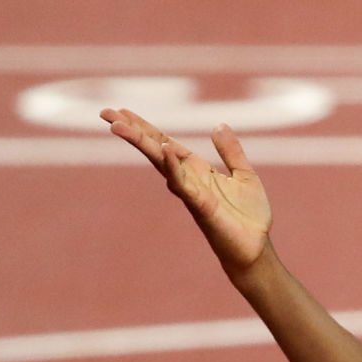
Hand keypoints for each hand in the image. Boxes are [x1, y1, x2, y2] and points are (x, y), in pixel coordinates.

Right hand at [100, 108, 271, 275]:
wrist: (256, 248)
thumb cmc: (249, 217)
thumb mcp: (244, 175)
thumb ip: (231, 152)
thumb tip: (218, 125)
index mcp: (197, 170)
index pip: (164, 143)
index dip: (144, 127)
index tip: (121, 111)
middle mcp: (188, 179)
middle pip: (155, 150)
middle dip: (131, 131)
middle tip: (105, 113)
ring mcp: (191, 192)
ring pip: (161, 163)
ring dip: (142, 144)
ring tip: (119, 126)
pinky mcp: (201, 206)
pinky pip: (184, 184)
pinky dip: (174, 167)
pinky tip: (165, 149)